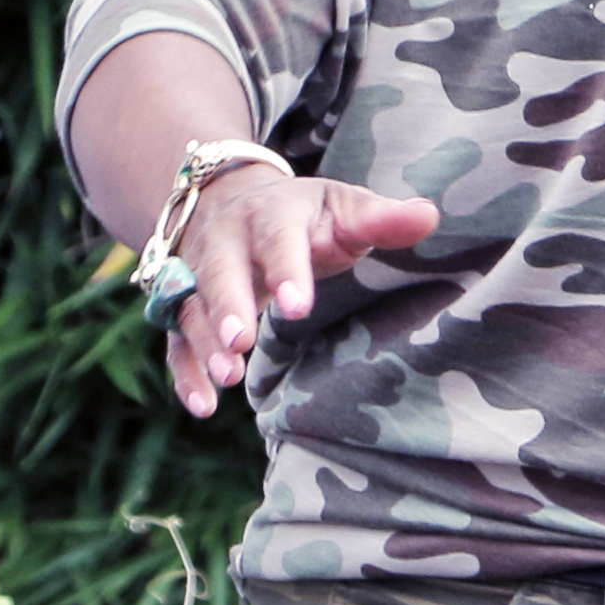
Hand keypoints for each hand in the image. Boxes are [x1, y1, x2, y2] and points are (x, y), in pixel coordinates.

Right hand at [163, 165, 438, 414]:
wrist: (230, 199)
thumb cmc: (306, 215)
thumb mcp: (342, 207)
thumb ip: (380, 219)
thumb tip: (429, 216)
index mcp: (270, 214)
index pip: (277, 238)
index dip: (285, 270)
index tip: (298, 306)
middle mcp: (224, 241)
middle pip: (220, 271)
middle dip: (227, 306)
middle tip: (240, 343)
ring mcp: (196, 275)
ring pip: (191, 307)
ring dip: (204, 343)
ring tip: (227, 377)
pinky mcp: (183, 307)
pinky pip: (175, 340)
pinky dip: (185, 372)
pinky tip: (203, 405)